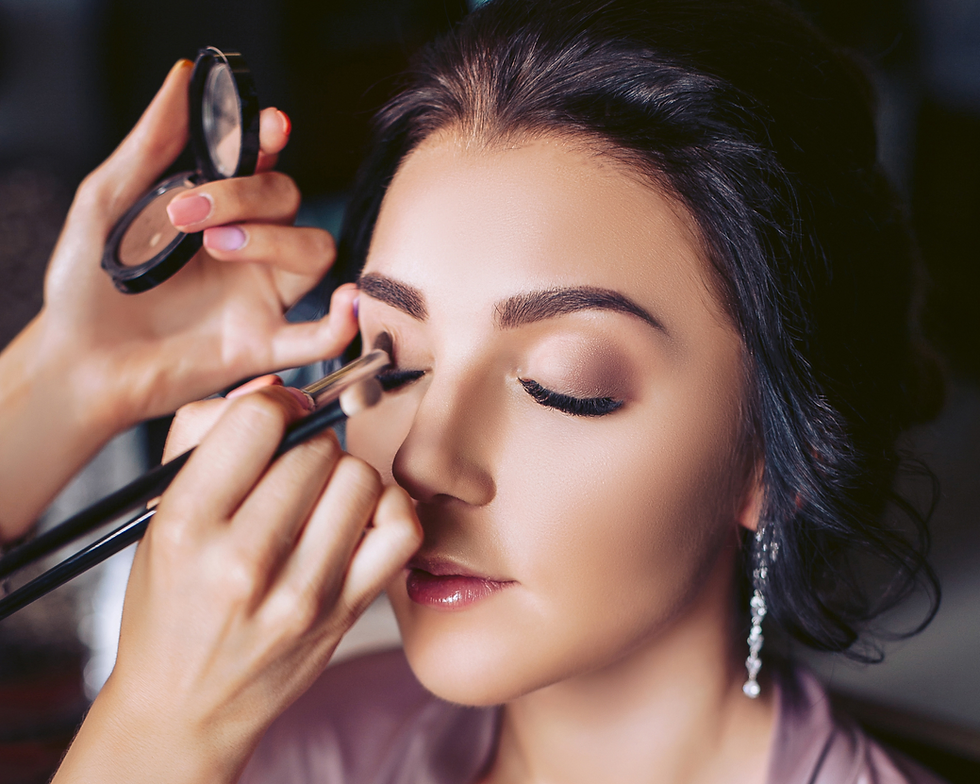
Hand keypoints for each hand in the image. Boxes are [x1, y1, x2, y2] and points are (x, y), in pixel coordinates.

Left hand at [41, 58, 357, 426]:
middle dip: (246, 195)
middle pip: (289, 200)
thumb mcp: (108, 201)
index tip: (268, 127)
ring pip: (315, 251)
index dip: (273, 140)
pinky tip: (343, 303)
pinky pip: (319, 336)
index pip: (263, 163)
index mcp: (216, 211)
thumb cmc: (87, 286)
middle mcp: (248, 249)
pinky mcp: (261, 345)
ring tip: (218, 248)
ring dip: (277, 239)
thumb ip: (152, 143)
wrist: (80, 361)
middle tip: (187, 214)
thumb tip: (184, 76)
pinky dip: (342, 322)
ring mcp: (260, 296)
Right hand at [54, 385, 421, 783]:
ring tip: (320, 496)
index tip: (275, 418)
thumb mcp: (161, 515)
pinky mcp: (346, 612)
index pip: (257, 420)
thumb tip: (273, 387)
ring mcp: (303, 593)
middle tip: (291, 470)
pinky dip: (386, 508)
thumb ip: (203, 434)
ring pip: (360, 479)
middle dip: (307, 445)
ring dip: (344, 475)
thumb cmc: (171, 602)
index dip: (274, 404)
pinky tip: (357, 518)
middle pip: (317, 448)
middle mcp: (244, 562)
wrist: (187, 705)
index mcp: (188, 526)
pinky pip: (400, 527)